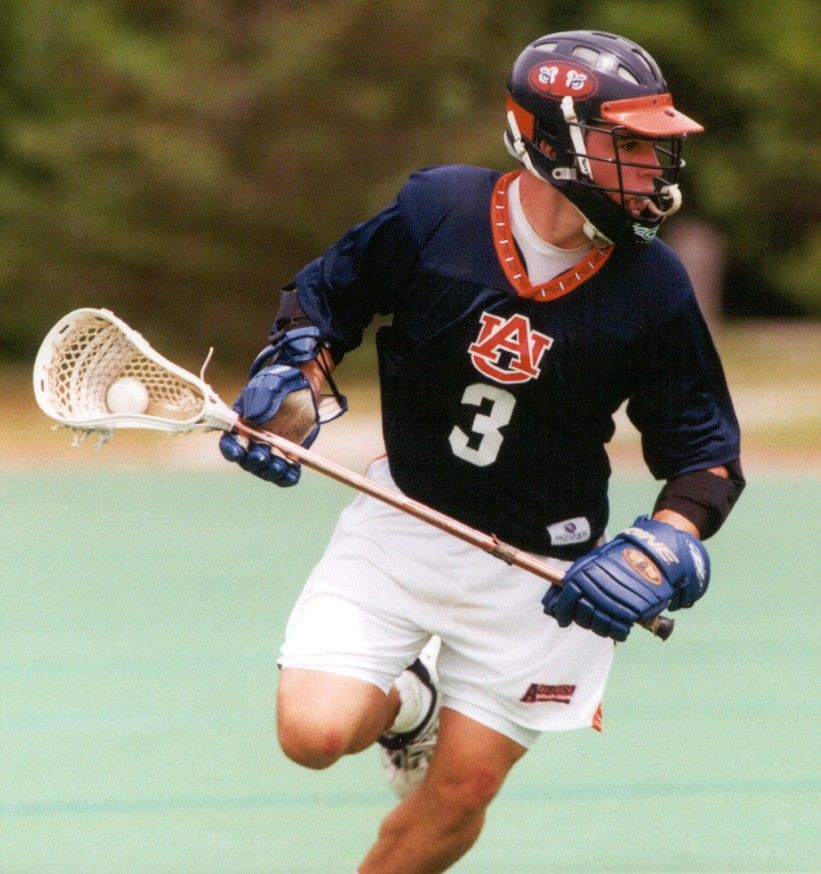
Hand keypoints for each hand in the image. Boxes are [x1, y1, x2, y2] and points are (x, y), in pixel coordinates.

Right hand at [219, 364, 317, 486]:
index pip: (229, 443)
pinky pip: (286, 472)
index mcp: (240, 426)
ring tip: (281, 466)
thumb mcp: (267, 388)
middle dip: (254, 461)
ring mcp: (270, 450)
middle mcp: (252, 442)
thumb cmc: (278, 384)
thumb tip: (253, 419)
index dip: (231, 450)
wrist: (302, 387)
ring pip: (266, 469)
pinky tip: (294, 473)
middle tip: (264, 456)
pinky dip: (289, 476)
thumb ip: (259, 402)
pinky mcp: (288, 455)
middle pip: (247, 461)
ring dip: (271, 471)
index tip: (238, 452)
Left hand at [542, 516, 709, 640]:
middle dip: (584, 620)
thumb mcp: (593, 562)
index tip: (563, 620)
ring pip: (598, 627)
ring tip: (607, 621)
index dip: (562, 614)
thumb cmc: (620, 558)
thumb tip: (555, 599)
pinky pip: (617, 631)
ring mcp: (611, 603)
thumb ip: (576, 579)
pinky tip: (619, 626)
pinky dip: (617, 632)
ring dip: (601, 627)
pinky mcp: (630, 613)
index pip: (564, 603)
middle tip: (592, 617)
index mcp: (581, 576)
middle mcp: (593, 590)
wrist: (651, 555)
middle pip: (581, 618)